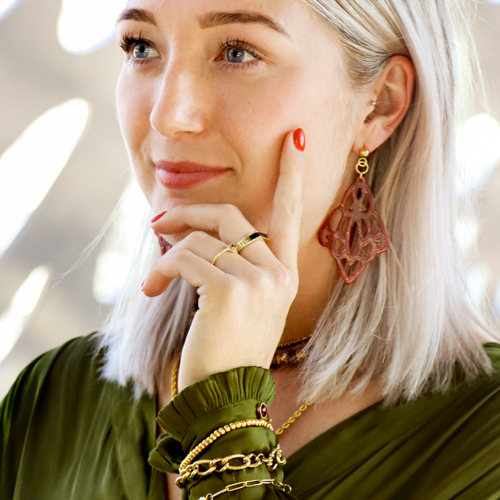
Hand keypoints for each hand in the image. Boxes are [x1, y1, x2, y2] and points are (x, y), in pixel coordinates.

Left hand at [143, 128, 305, 390]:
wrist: (224, 396)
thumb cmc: (226, 347)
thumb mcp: (235, 302)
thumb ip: (225, 261)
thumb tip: (184, 223)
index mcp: (283, 273)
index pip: (291, 214)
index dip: (293, 174)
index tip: (297, 138)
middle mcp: (278, 273)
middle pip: (230, 215)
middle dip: (188, 213)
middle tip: (157, 221)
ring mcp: (258, 282)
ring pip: (202, 237)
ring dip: (168, 251)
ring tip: (155, 276)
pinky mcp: (229, 291)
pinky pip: (184, 257)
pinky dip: (161, 268)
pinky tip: (152, 289)